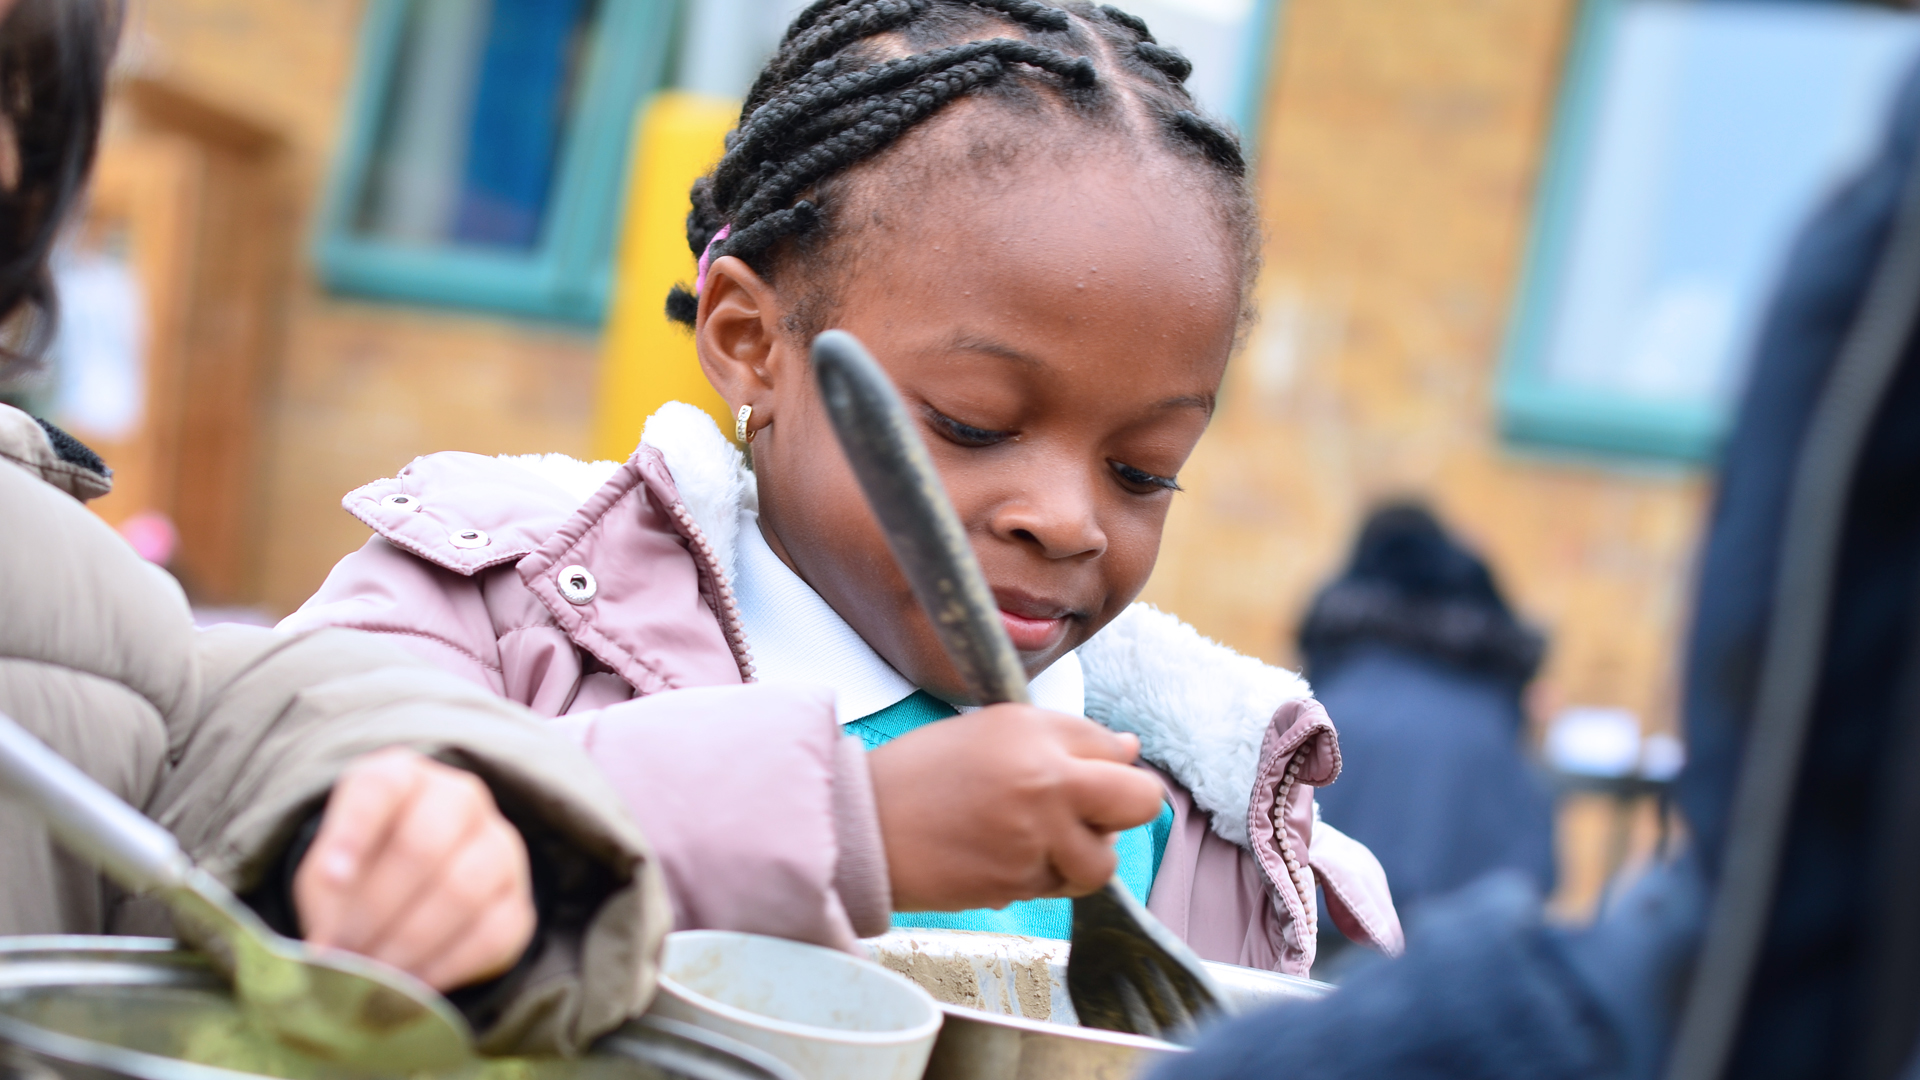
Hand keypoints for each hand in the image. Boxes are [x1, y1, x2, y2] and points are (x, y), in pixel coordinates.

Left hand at [293, 748, 535, 990]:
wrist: (417, 892)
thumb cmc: (362, 870)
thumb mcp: (330, 870)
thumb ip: (329, 897)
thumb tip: (332, 950)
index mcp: (403, 777)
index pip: (382, 788)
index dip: (354, 831)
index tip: (331, 879)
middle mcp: (460, 798)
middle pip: (424, 845)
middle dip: (376, 908)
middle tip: (343, 951)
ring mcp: (499, 845)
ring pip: (464, 890)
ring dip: (408, 942)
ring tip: (372, 975)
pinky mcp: (518, 900)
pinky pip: (491, 934)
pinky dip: (444, 967)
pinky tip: (411, 985)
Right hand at [866, 705, 1165, 910]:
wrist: (861, 824)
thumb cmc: (920, 774)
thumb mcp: (991, 730)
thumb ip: (1064, 738)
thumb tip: (1130, 750)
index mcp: (1036, 730)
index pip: (1116, 750)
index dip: (1107, 768)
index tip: (1084, 778)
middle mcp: (1045, 778)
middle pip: (1141, 801)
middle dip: (1125, 812)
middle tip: (1091, 817)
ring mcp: (1036, 834)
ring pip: (1103, 860)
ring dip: (1081, 857)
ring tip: (1036, 842)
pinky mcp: (1019, 882)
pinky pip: (1058, 887)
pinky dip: (1039, 879)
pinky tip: (999, 858)